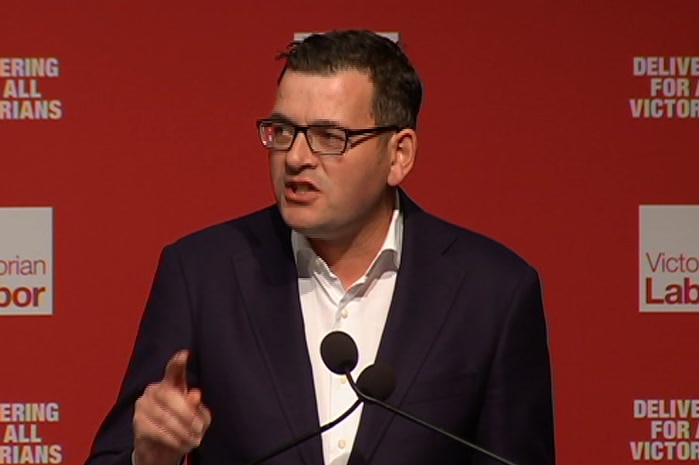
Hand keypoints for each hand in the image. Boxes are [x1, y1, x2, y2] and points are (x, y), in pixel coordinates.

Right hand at [133, 350, 210, 464]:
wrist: (161, 451)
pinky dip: (173, 439)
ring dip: (183, 431)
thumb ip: (197, 406)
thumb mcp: (196, 417)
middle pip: (171, 396)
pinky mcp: (138, 422)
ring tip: (193, 440)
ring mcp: (143, 405)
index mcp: (171, 384)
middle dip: (188, 415)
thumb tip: (194, 394)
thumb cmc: (181, 427)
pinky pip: (157, 431)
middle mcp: (154, 390)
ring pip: (165, 417)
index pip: (173, 370)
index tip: (184, 354)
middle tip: (199, 429)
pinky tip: (181, 444)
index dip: (178, 363)